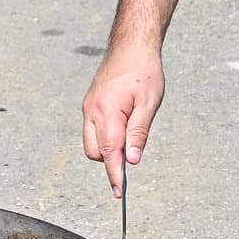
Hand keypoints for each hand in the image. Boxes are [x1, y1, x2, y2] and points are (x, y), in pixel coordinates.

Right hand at [80, 44, 166, 195]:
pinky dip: (104, 136)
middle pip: (95, 152)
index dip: (115, 175)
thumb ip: (139, 133)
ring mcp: (88, 107)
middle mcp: (92, 111)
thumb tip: (132, 161)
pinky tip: (121, 126)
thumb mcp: (149, 103)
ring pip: (91, 142)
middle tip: (133, 156)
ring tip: (129, 137)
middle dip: (111, 161)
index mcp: (107, 111)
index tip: (119, 193)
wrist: (131, 44)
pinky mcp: (90, 103)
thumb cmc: (144, 71)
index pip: (110, 153)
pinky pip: (92, 129)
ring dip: (107, 148)